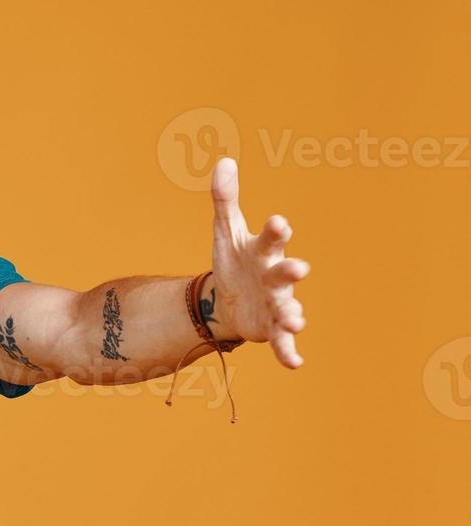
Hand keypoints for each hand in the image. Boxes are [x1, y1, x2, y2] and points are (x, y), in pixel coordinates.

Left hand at [206, 158, 310, 367]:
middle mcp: (276, 277)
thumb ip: (225, 199)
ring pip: (288, 309)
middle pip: (285, 272)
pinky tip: (295, 363)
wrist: (230, 298)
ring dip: (293, 316)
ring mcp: (276, 303)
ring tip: (296, 321)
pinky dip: (289, 352)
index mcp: (264, 251)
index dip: (275, 231)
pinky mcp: (271, 328)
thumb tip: (224, 161)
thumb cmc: (235, 260)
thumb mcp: (226, 231)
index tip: (278, 222)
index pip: (271, 238)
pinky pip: (282, 342)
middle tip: (300, 269)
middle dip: (291, 271)